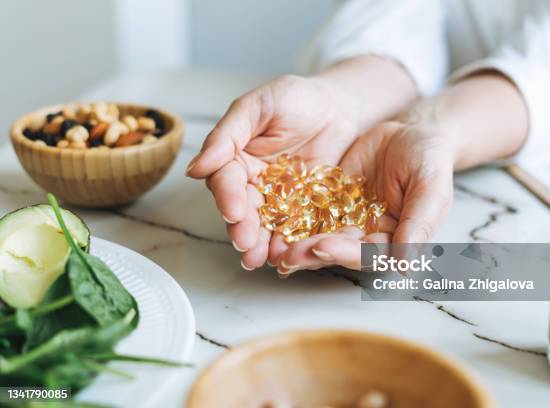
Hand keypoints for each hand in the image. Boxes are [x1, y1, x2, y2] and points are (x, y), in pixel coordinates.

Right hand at [186, 75, 360, 268]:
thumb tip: (195, 168)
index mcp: (236, 158)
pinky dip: (292, 242)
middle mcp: (254, 183)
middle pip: (244, 210)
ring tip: (262, 259)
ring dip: (262, 244)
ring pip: (267, 225)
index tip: (233, 211)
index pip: (226, 181)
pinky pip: (297, 228)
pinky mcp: (305, 208)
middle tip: (245, 244)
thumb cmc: (296, 98)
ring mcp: (280, 198)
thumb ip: (228, 134)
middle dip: (242, 228)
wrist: (339, 107)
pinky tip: (289, 256)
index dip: (228, 197)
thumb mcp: (258, 106)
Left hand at [274, 120, 455, 274]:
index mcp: (393, 240)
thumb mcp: (430, 187)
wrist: (410, 132)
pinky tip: (272, 224)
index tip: (323, 247)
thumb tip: (407, 265)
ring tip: (274, 249)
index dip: (346, 253)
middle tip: (288, 256)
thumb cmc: (428, 159)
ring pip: (319, 236)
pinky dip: (291, 220)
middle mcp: (366, 236)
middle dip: (313, 253)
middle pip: (338, 250)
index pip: (369, 255)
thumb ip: (419, 224)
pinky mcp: (328, 201)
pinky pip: (308, 212)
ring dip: (297, 244)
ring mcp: (346, 219)